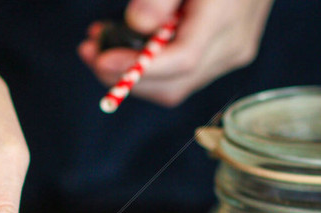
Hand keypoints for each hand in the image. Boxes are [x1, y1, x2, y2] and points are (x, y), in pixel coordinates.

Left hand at [78, 0, 274, 106]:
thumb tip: (137, 22)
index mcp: (226, 17)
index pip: (182, 60)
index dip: (139, 68)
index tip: (102, 59)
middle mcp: (231, 47)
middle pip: (172, 85)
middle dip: (124, 78)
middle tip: (89, 53)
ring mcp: (228, 57)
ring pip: (172, 87)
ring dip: (131, 76)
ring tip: (99, 47)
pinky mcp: (220, 59)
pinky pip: (178, 77)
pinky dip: (148, 70)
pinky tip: (126, 49)